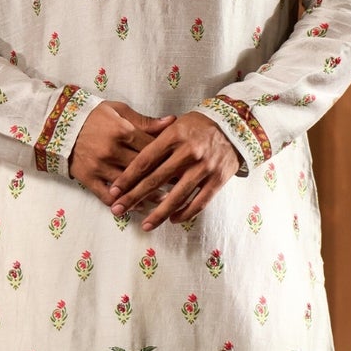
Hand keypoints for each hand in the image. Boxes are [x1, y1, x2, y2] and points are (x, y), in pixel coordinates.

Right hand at [69, 101, 175, 204]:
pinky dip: (122, 204)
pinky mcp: (87, 178)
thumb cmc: (93, 115)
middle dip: (163, 179)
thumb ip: (146, 120)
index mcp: (122, 131)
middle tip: (180, 188)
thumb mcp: (119, 110)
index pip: (151, 149)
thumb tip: (172, 122)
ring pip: (128, 186)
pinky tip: (136, 208)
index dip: (169, 159)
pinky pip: (107, 196)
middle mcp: (111, 150)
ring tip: (164, 203)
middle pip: (143, 169)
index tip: (183, 167)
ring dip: (146, 196)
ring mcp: (99, 166)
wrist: (59, 123)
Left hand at [108, 112, 239, 230]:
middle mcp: (189, 152)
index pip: (145, 160)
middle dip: (134, 197)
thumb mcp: (176, 125)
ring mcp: (205, 167)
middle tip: (119, 210)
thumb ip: (156, 140)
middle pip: (156, 180)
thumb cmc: (199, 125)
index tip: (114, 191)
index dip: (127, 177)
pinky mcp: (218, 179)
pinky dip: (186, 213)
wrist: (236, 125)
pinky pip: (200, 202)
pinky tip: (173, 220)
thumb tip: (129, 160)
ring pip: (177, 196)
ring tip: (146, 225)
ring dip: (159, 213)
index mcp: (174, 136)